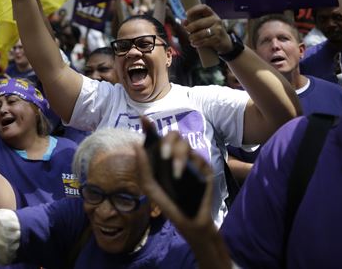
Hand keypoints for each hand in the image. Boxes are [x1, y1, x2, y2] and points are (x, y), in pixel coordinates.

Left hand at [133, 125, 215, 250]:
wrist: (187, 221)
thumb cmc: (168, 203)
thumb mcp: (150, 187)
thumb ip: (144, 167)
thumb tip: (136, 145)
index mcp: (162, 158)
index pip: (157, 138)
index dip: (150, 127)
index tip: (144, 119)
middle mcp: (177, 156)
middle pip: (174, 134)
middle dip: (167, 141)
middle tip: (163, 154)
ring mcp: (192, 161)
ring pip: (186, 144)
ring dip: (178, 156)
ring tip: (174, 173)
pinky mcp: (205, 168)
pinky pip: (199, 158)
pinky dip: (189, 166)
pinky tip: (183, 177)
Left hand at [183, 5, 230, 53]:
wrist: (224, 41)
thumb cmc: (211, 30)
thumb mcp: (204, 24)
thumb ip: (193, 22)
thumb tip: (183, 22)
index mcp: (212, 14)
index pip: (204, 8)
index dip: (194, 9)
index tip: (186, 13)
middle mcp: (216, 20)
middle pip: (200, 23)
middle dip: (191, 27)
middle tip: (186, 30)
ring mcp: (218, 30)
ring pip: (202, 33)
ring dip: (194, 37)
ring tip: (190, 39)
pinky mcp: (218, 39)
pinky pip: (205, 41)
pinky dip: (198, 43)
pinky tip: (194, 44)